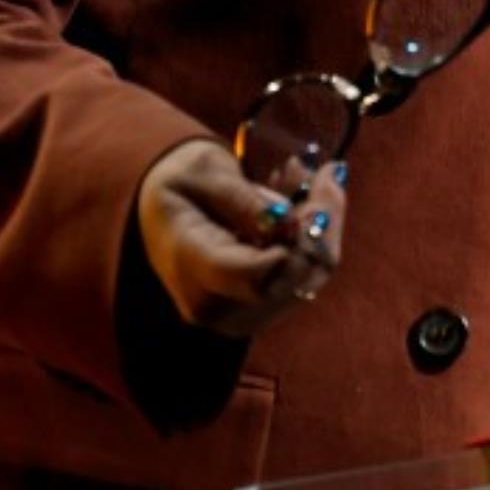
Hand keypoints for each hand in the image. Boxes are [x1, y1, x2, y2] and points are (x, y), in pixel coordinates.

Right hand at [136, 136, 346, 335]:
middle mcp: (214, 306)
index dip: (294, 242)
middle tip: (326, 173)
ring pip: (308, 279)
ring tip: (312, 179)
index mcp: (189, 266)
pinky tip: (303, 201)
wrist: (163, 217)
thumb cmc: (179, 186)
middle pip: (292, 278)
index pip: (254, 275)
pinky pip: (303, 279)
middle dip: (320, 222)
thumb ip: (243, 198)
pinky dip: (313, 239)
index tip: (314, 188)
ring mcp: (238, 317)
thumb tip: (288, 221)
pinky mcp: (258, 313)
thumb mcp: (203, 172)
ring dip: (321, 228)